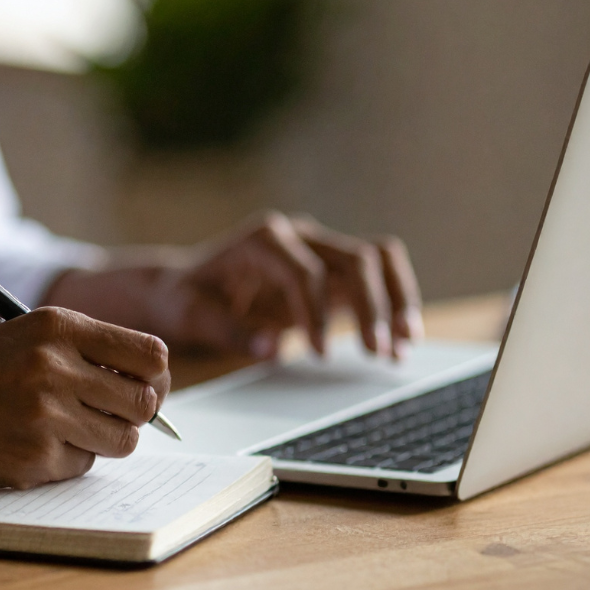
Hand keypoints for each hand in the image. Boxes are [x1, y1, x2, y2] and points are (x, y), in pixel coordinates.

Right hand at [0, 307, 170, 490]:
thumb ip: (83, 352)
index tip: (138, 390)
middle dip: (132, 417)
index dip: (152, 379)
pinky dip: (60, 464)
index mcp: (56, 326)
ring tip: (54, 431)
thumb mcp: (21, 341)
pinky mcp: (32, 457)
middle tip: (103, 419)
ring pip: (121, 440)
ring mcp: (45, 413)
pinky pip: (81, 467)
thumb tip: (152, 385)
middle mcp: (55, 364)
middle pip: (145, 402)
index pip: (151, 355)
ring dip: (97, 443)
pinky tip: (21, 448)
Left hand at [153, 212, 422, 358]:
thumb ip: (229, 330)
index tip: (320, 354)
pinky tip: (403, 339)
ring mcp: (320, 248)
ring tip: (404, 347)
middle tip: (376, 354)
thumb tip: (272, 348)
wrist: (186, 287)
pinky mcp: (333, 270)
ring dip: (396, 301)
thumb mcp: (192, 316)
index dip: (318, 312)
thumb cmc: (186, 299)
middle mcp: (298, 235)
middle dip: (370, 306)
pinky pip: (377, 275)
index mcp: (262, 239)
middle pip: (353, 258)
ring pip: (377, 259)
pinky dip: (395, 303)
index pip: (306, 270)